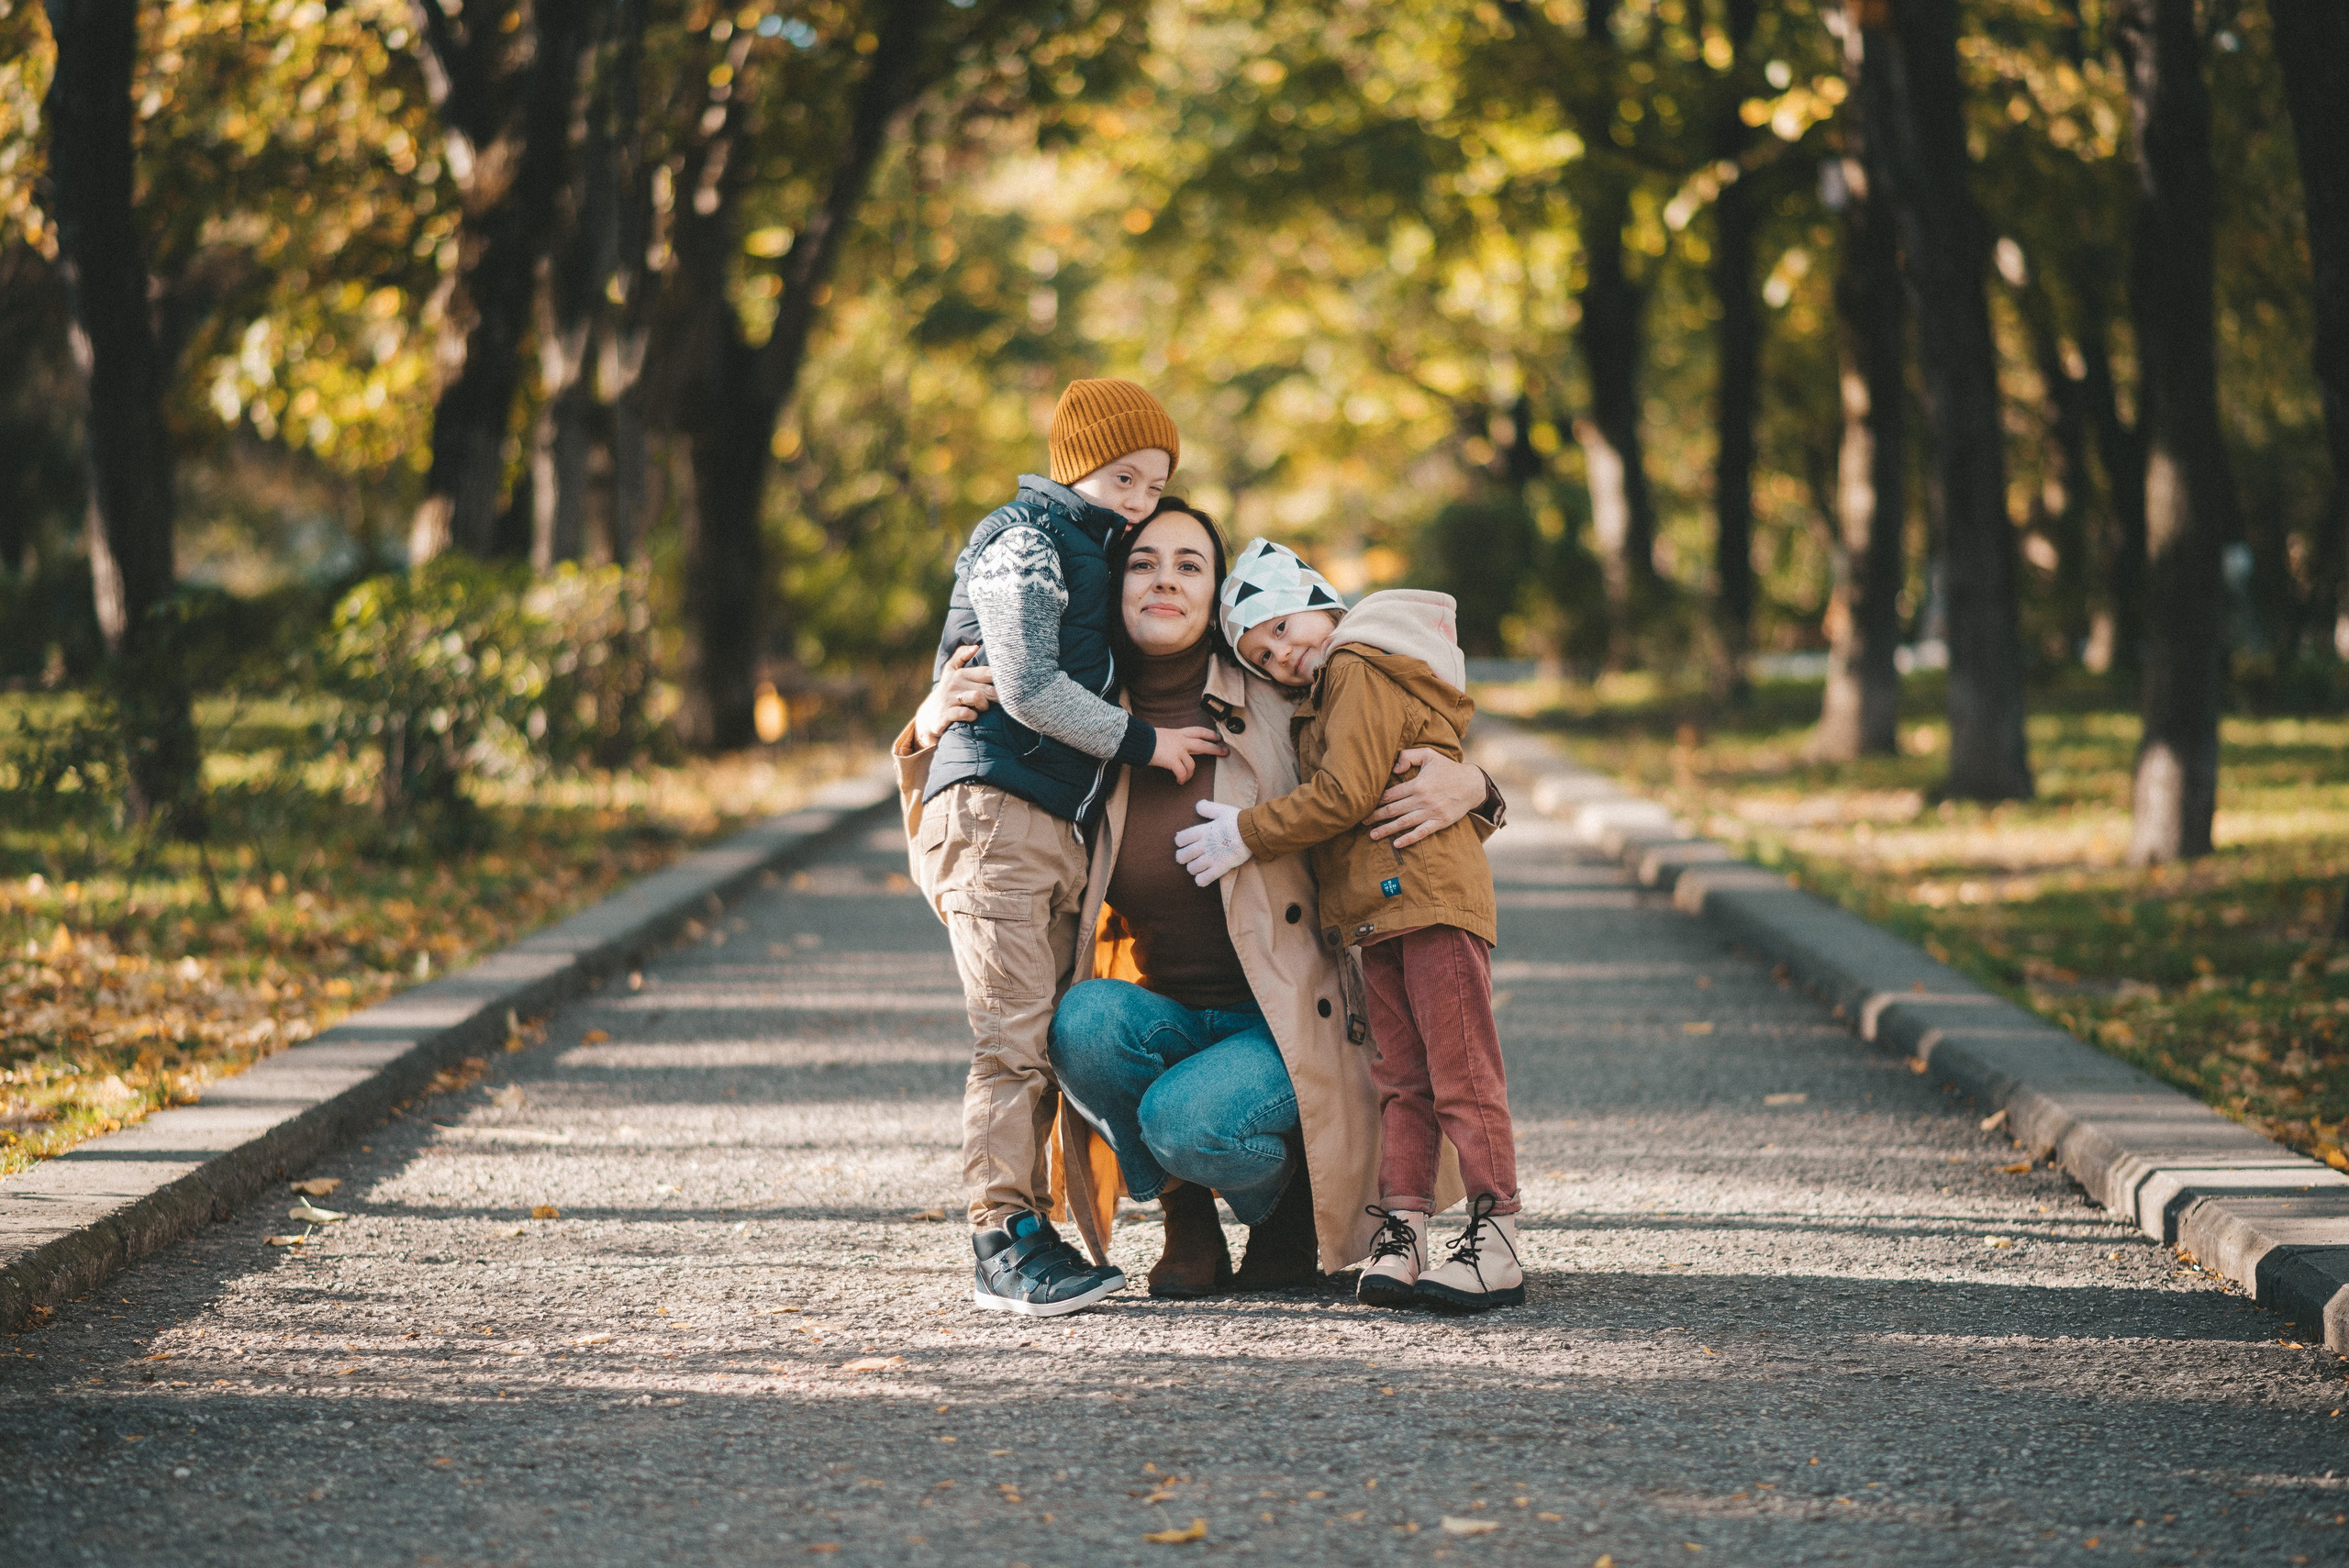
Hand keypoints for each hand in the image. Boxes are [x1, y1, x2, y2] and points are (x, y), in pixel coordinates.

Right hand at [913, 644, 996, 748]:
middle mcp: (955, 684)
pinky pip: (965, 713)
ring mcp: (950, 699)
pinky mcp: (945, 714)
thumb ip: (961, 655)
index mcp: (960, 673)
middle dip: (996, 697)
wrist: (929, 715)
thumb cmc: (947, 691)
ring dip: (984, 705)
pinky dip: (972, 716)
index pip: (986, 672)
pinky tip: (972, 716)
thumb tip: (976, 646)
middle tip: (997, 701)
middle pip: (986, 688)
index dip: (1000, 678)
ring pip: (977, 697)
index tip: (1006, 684)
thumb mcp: (950, 670)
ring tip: (983, 708)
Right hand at [1149, 725, 1226, 784]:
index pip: (1197, 731)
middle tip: (1225, 752)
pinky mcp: (1172, 760)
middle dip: (1215, 748)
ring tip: (1185, 778)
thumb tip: (1170, 747)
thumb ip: (1170, 740)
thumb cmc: (1145, 739)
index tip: (1217, 736)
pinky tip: (1179, 781)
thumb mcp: (1161, 735)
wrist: (1138, 741)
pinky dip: (1182, 778)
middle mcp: (1180, 741)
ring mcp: (1178, 750)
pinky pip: (1182, 773)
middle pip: (1203, 744)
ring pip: (1192, 764)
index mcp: (1178, 733)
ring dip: (1190, 774)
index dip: (1209, 734)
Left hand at [1173, 799, 1251, 885]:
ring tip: (1198, 866)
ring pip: (1191, 868)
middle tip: (1188, 857)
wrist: (1253, 832)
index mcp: (1203, 831)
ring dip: (1193, 868)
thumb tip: (1198, 805)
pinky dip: (1201, 880)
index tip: (1184, 843)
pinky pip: (1204, 879)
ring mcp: (1212, 857)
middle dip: (1182, 857)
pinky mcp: (1220, 867)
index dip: (1180, 842)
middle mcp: (1204, 845)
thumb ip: (1208, 808)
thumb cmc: (1238, 820)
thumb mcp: (1222, 810)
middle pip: (1182, 856)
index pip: (1181, 839)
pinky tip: (1203, 877)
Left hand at [1364, 749, 1490, 846]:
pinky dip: (1408, 839)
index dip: (1376, 801)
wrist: (1472, 784)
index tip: (1365, 806)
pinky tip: (1396, 844)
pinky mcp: (1440, 822)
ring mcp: (1431, 812)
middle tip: (1362, 822)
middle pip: (1393, 810)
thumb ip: (1408, 756)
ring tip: (1372, 835)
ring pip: (1404, 823)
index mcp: (1418, 784)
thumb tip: (1394, 768)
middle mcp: (1423, 799)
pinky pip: (1421, 833)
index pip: (1391, 794)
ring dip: (1386, 830)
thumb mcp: (1429, 755)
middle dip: (1376, 817)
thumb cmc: (1447, 768)